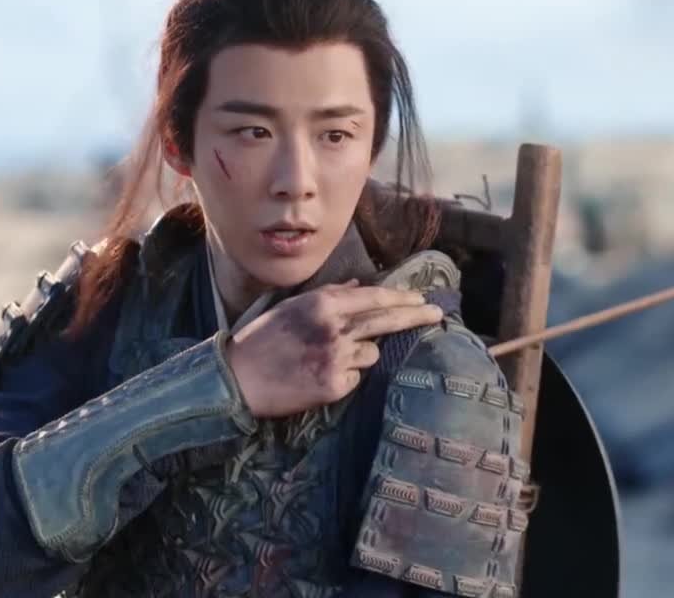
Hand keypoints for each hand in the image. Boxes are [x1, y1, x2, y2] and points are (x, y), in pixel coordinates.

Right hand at [225, 281, 443, 417]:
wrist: (237, 378)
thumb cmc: (262, 339)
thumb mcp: (292, 306)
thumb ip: (329, 296)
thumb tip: (357, 286)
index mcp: (323, 304)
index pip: (375, 297)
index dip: (401, 298)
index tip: (420, 299)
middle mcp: (334, 328)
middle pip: (387, 321)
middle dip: (416, 316)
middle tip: (436, 314)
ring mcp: (336, 359)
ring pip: (371, 354)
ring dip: (360, 355)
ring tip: (326, 359)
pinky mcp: (334, 386)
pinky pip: (355, 379)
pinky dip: (344, 378)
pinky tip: (318, 377)